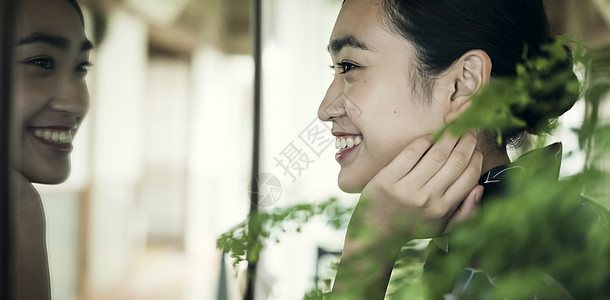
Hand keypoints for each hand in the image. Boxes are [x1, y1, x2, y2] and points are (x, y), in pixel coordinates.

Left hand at [358, 131, 482, 238]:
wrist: (376, 231)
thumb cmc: (412, 227)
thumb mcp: (442, 228)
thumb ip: (465, 213)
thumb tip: (479, 188)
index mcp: (442, 209)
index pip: (469, 177)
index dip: (476, 159)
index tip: (476, 150)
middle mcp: (426, 198)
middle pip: (455, 162)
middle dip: (466, 143)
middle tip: (469, 132)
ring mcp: (407, 188)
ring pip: (436, 154)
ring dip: (449, 137)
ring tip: (454, 129)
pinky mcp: (388, 178)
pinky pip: (411, 152)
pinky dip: (424, 141)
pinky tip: (430, 136)